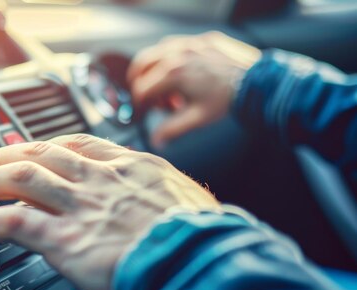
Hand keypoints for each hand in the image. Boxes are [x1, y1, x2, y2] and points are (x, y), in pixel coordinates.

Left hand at [0, 134, 219, 289]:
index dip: (46, 144)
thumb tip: (176, 205)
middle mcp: (100, 179)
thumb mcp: (193, 203)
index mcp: (132, 167)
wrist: (200, 262)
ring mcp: (79, 205)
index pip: (79, 145)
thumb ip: (169, 198)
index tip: (29, 147)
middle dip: (4, 154)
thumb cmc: (204, 240)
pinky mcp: (63, 237)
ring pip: (19, 179)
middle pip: (40, 153)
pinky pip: (11, 223)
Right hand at [127, 31, 260, 147]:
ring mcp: (189, 44)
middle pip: (141, 65)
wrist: (257, 82)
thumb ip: (171, 129)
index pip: (141, 88)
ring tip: (169, 88)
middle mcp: (177, 54)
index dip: (140, 103)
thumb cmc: (228, 99)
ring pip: (157, 52)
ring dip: (154, 70)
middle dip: (140, 82)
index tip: (145, 110)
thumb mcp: (196, 118)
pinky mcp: (202, 40)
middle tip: (148, 97)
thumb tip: (156, 141)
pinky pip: (176, 44)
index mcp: (173, 74)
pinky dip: (171, 57)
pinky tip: (182, 72)